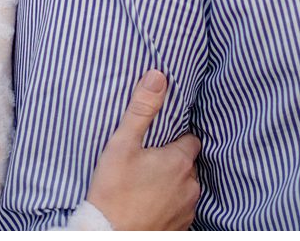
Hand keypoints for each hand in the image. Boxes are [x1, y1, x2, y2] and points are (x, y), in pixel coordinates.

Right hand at [87, 70, 200, 229]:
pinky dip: (170, 204)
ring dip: (173, 184)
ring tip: (147, 185)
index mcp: (179, 161)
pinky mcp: (183, 226)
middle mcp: (191, 184)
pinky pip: (181, 208)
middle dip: (173, 161)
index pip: (190, 139)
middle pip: (188, 164)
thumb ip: (142, 109)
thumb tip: (157, 76)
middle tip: (148, 163)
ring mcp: (188, 207)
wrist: (109, 236)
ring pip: (186, 186)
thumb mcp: (122, 145)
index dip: (176, 138)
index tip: (160, 141)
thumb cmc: (113, 193)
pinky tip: (150, 204)